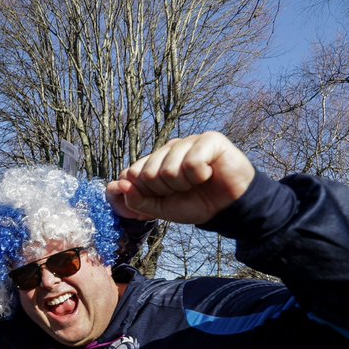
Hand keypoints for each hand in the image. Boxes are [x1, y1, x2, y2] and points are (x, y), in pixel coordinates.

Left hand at [106, 132, 254, 223]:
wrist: (228, 209)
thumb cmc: (195, 205)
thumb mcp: (161, 209)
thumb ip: (137, 201)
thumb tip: (120, 185)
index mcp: (154, 161)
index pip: (132, 174)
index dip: (146, 193)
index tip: (164, 198)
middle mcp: (168, 148)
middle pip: (147, 173)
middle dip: (165, 191)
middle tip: (183, 190)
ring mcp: (187, 141)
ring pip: (169, 169)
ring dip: (184, 185)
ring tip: (197, 182)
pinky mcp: (209, 140)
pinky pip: (191, 162)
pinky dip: (200, 176)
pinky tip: (209, 174)